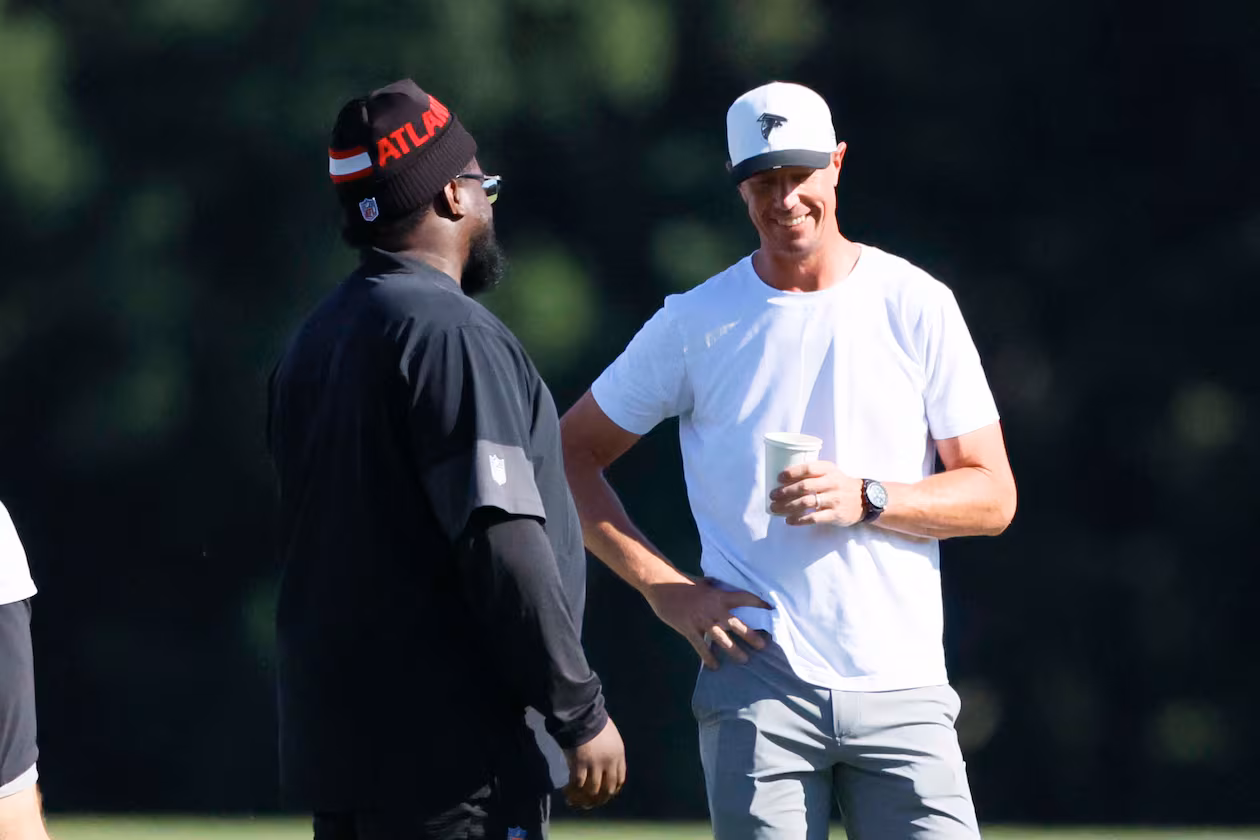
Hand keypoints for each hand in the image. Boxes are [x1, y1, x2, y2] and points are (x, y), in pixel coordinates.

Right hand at [562, 716, 625, 809]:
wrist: (583, 714)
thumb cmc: (595, 721)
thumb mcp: (610, 737)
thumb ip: (609, 752)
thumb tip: (602, 767)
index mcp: (618, 755)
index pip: (619, 780)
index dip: (612, 790)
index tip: (603, 795)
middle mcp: (609, 762)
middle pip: (607, 789)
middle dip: (598, 800)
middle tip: (588, 804)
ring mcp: (595, 764)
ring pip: (592, 790)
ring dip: (583, 799)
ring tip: (573, 801)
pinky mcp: (580, 764)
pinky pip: (577, 785)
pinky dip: (572, 792)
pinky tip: (566, 792)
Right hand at [643, 574, 772, 668]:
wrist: (662, 586)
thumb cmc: (683, 582)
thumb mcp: (704, 582)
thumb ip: (715, 587)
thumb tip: (721, 584)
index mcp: (720, 596)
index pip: (745, 598)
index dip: (759, 603)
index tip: (771, 609)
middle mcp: (715, 610)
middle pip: (738, 625)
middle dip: (752, 636)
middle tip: (764, 646)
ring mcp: (703, 622)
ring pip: (723, 640)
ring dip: (735, 651)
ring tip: (745, 660)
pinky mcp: (690, 630)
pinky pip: (701, 647)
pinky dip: (708, 658)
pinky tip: (714, 666)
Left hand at [769, 460, 863, 526]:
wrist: (864, 499)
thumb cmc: (840, 484)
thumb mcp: (831, 472)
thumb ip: (813, 472)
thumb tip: (783, 478)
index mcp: (829, 470)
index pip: (809, 468)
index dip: (792, 472)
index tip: (779, 478)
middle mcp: (832, 484)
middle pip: (805, 487)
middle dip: (785, 492)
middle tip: (772, 496)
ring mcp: (834, 500)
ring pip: (806, 503)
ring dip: (787, 506)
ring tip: (775, 509)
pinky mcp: (835, 515)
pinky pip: (814, 518)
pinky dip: (799, 520)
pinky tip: (789, 520)